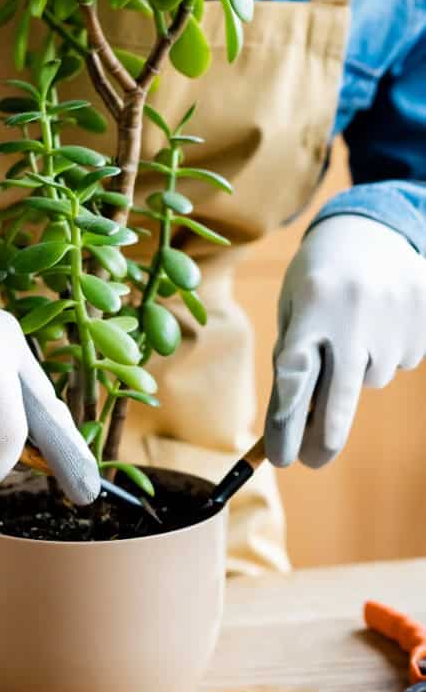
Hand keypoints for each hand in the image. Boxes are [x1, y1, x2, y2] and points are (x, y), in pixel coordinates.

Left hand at [265, 215, 425, 467]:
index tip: (279, 456)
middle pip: (339, 394)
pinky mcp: (424, 314)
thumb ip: (293, 355)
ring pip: (372, 379)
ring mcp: (395, 313)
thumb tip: (288, 423)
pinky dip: (387, 353)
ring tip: (352, 332)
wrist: (369, 230)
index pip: (296, 376)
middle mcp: (355, 310)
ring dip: (357, 372)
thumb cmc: (317, 277)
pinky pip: (402, 361)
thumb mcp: (293, 306)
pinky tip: (378, 323)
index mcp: (313, 303)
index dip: (287, 422)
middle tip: (312, 460)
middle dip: (325, 434)